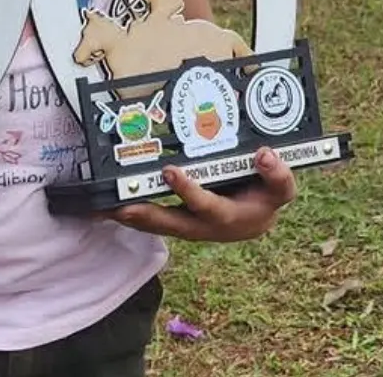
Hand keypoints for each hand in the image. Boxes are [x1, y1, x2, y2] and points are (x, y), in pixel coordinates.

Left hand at [107, 147, 296, 241]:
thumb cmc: (265, 198)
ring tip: (103, 208)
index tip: (170, 171)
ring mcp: (189, 226)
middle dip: (149, 214)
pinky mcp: (176, 221)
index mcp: (232, 218)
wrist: (256, 217)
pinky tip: (103, 207)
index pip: (211, 206)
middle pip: (175, 223)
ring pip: (158, 225)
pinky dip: (128, 215)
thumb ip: (277, 175)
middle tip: (123, 204)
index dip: (191, 192)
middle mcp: (207, 227)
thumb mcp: (279, 189)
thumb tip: (265, 155)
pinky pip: (151, 220)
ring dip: (132, 217)